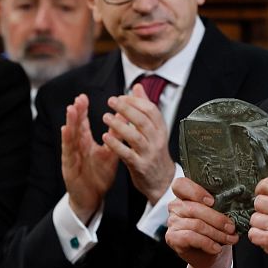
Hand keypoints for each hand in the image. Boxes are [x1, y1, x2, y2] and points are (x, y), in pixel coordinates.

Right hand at [61, 94, 118, 222]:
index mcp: (86, 144)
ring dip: (71, 124)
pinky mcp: (70, 169)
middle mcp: (78, 148)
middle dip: (77, 113)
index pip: (83, 125)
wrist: (92, 198)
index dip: (83, 112)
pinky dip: (67, 142)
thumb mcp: (109, 154)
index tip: (83, 97)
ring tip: (71, 110)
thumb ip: (114, 137)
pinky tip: (66, 132)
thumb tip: (123, 120)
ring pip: (71, 138)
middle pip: (76, 128)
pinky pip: (69, 154)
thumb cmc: (99, 175)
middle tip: (79, 99)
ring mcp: (72, 158)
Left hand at [102, 84, 174, 203]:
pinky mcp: (140, 166)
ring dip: (119, 125)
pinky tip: (105, 137)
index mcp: (161, 129)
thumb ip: (145, 108)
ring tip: (105, 117)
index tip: (121, 96)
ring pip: (135, 137)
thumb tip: (137, 86)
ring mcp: (149, 154)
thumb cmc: (154, 152)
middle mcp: (157, 140)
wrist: (161, 181)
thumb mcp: (154, 130)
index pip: (151, 110)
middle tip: (111, 101)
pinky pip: (127, 154)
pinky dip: (116, 145)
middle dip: (127, 109)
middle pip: (143, 121)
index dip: (136, 101)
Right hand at [166, 177, 238, 267]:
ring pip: (196, 224)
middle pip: (195, 208)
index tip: (212, 201)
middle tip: (232, 227)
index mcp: (185, 194)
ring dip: (217, 234)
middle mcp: (176, 206)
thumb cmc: (212, 227)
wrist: (205, 251)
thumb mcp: (216, 212)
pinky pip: (191, 237)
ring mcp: (172, 221)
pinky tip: (216, 248)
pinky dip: (207, 243)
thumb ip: (219, 204)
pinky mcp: (172, 237)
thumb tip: (236, 204)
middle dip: (217, 219)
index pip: (181, 184)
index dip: (196, 192)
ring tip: (230, 239)